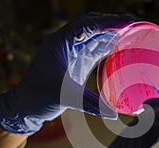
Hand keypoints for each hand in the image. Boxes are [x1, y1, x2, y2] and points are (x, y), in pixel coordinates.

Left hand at [0, 12, 133, 134]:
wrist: (27, 104)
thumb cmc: (40, 97)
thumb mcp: (66, 98)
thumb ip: (91, 104)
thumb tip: (114, 115)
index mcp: (59, 43)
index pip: (87, 26)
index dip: (108, 22)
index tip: (127, 22)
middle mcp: (65, 42)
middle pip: (90, 23)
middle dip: (111, 21)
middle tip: (132, 22)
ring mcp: (70, 49)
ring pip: (92, 32)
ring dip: (110, 30)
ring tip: (129, 30)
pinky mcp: (75, 58)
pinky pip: (93, 45)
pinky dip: (106, 43)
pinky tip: (118, 44)